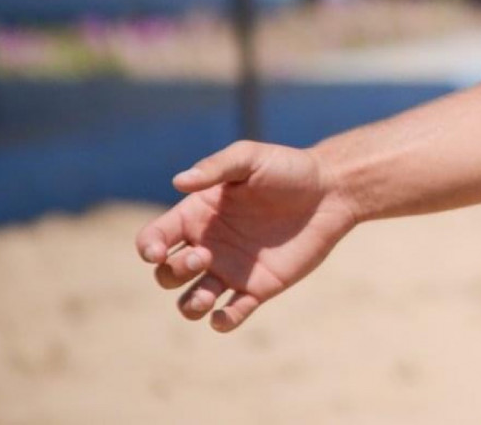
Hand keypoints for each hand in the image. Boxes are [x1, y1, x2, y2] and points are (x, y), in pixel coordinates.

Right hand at [133, 140, 360, 331]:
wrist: (331, 191)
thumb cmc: (288, 168)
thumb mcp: (250, 159)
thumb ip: (215, 168)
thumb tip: (177, 182)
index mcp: (197, 215)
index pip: (155, 239)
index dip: (148, 248)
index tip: (159, 251)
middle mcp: (208, 245)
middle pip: (167, 274)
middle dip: (174, 272)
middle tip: (205, 255)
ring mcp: (231, 269)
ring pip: (191, 302)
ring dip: (191, 306)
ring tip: (207, 296)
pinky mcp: (258, 288)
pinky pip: (230, 316)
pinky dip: (222, 322)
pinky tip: (226, 315)